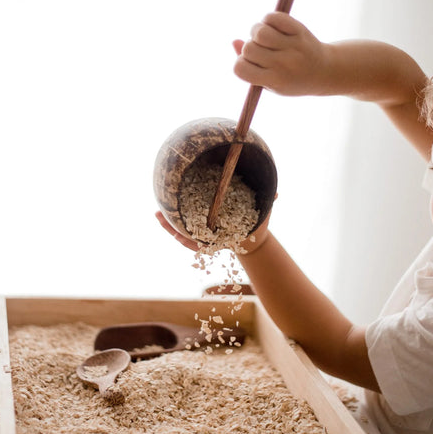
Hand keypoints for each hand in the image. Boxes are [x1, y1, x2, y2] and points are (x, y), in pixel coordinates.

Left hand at [155, 210, 271, 254]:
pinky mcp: (197, 232)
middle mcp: (210, 238)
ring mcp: (202, 236)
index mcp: (222, 236)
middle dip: (175, 230)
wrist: (250, 238)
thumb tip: (277, 193)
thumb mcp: (261, 214)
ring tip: (155, 215)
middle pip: (188, 237)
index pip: (204, 239)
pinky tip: (159, 214)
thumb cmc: (254, 224)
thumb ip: (268, 203)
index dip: (191, 238)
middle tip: (160, 218)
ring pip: (181, 234)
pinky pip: (181, 230)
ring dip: (169, 225)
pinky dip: (171, 224)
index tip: (180, 233)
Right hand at [233, 12, 327, 95]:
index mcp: (274, 80)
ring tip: (266, 37)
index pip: (240, 68)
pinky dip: (269, 20)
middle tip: (262, 51)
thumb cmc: (292, 80)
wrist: (325, 72)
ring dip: (257, 32)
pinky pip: (273, 17)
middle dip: (250, 48)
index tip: (251, 64)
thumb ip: (250, 68)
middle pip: (249, 48)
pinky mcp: (299, 30)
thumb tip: (235, 41)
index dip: (241, 63)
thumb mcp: (271, 83)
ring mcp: (292, 46)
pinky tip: (274, 28)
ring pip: (259, 31)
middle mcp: (283, 64)